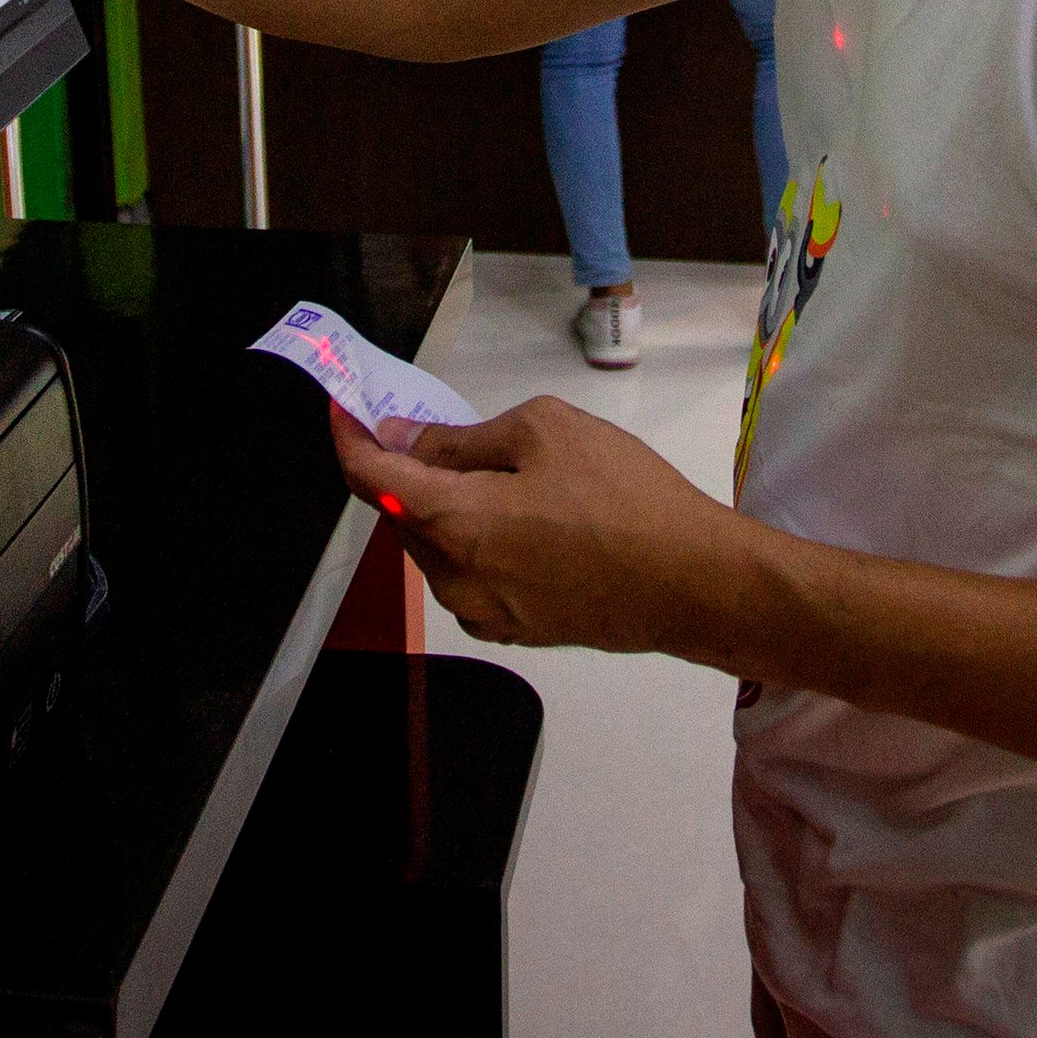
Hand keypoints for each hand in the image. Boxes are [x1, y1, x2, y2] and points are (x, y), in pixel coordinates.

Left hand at [328, 397, 754, 655]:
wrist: (692, 582)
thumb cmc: (624, 496)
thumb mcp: (544, 432)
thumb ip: (462, 438)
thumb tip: (405, 440)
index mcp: (453, 524)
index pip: (371, 478)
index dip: (350, 436)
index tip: (344, 407)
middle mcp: (454, 580)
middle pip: (403, 514)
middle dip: (408, 470)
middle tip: (437, 429)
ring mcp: (484, 613)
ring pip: (437, 547)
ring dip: (446, 507)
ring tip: (500, 472)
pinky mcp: (515, 630)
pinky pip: (472, 575)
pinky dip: (476, 540)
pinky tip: (525, 518)